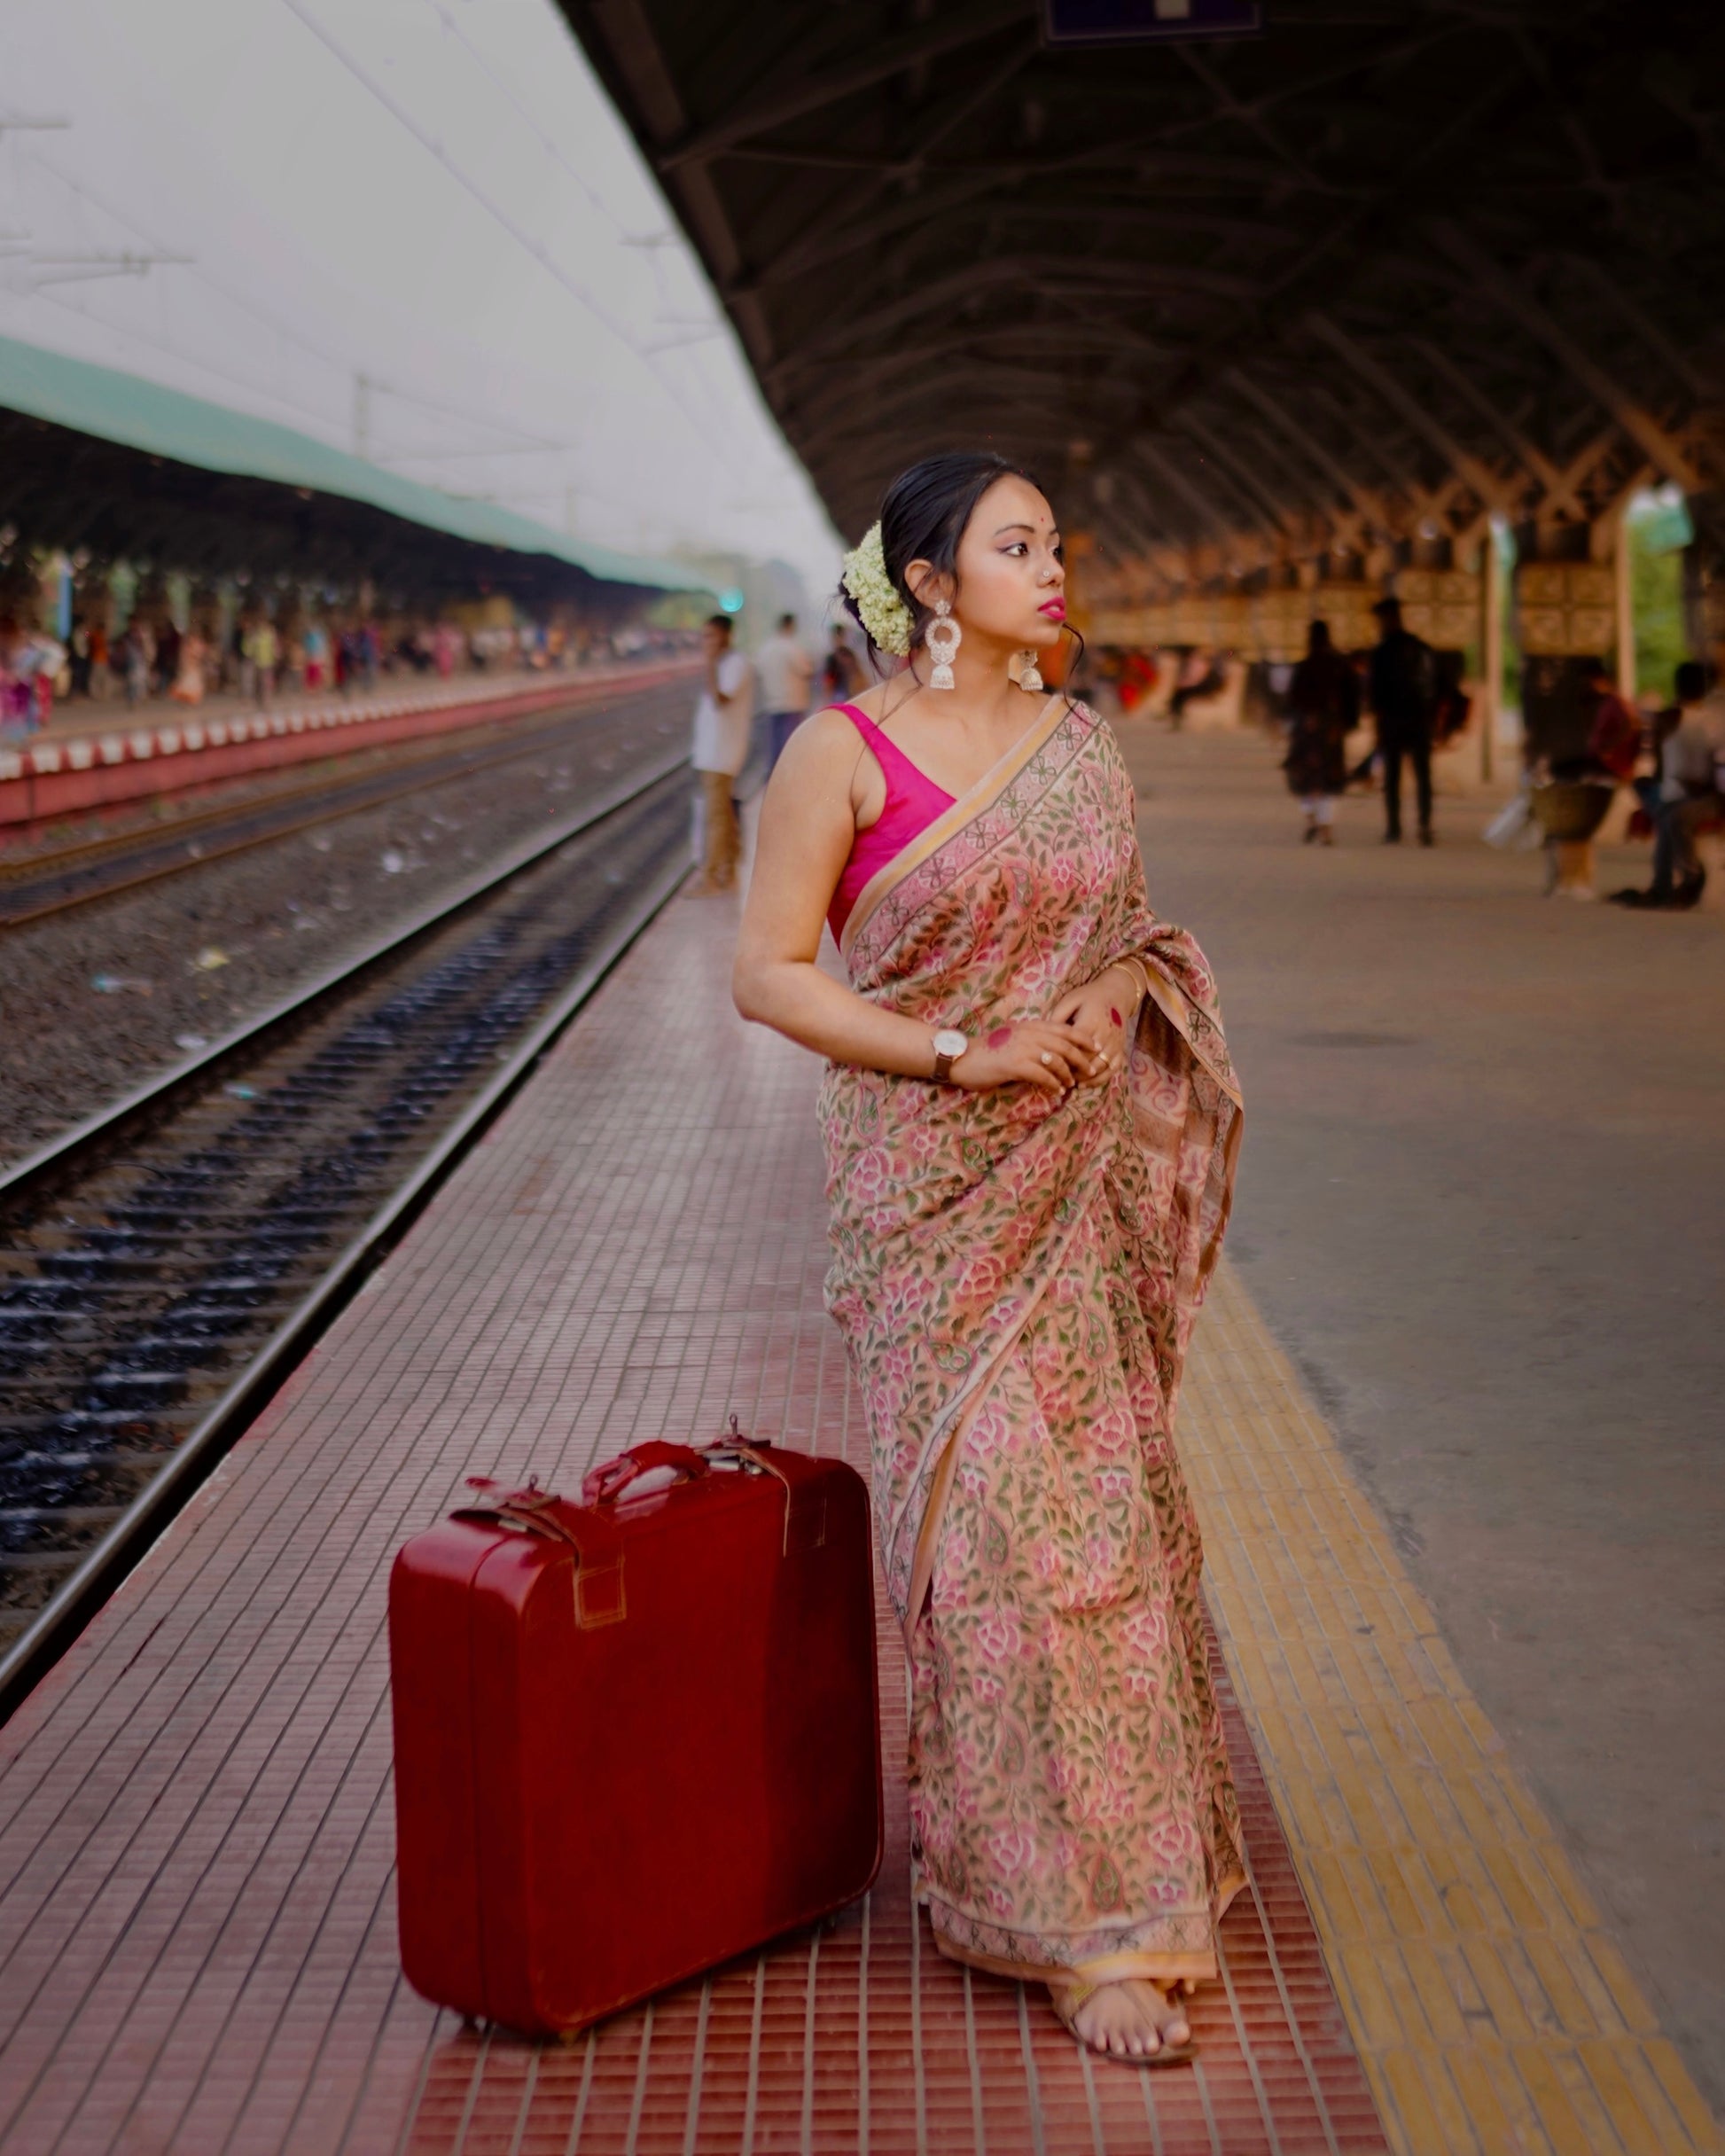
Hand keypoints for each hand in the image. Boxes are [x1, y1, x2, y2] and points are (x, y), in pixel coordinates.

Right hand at [951, 1018, 1105, 1096]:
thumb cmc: (986, 1050)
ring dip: (1067, 1074)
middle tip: (1090, 1070)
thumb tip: (1051, 1050)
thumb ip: (1031, 1039)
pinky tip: (1056, 1090)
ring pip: (1056, 1061)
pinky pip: (1043, 1075)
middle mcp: (1028, 1034)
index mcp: (1029, 1025)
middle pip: (1064, 1045)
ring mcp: (1022, 1048)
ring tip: (1071, 1084)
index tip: (1095, 1046)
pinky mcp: (1015, 1065)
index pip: (1063, 1028)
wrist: (962, 1057)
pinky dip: (1053, 1084)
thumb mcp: (1011, 1037)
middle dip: (1081, 1058)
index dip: (1082, 1038)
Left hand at [1048, 963, 1137, 1082]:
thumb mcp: (1070, 1001)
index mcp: (1090, 1022)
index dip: (1061, 1057)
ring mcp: (1115, 1043)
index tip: (1048, 1065)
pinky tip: (1085, 1085)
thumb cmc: (1088, 997)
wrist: (1116, 994)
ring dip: (1084, 1078)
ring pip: (1100, 1067)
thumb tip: (1043, 1035)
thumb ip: (1057, 1017)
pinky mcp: (1121, 1049)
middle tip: (1055, 1078)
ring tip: (1067, 1084)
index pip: (1075, 1046)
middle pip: (1088, 1059)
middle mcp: (1105, 1034)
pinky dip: (1099, 1080)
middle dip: (1071, 1071)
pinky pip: (1112, 1069)